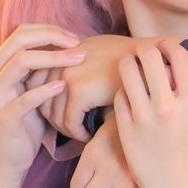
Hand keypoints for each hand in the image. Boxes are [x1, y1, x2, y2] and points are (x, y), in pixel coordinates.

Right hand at [0, 24, 83, 174]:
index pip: (19, 33)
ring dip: (53, 58)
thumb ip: (41, 68)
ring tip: (78, 59)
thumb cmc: (28, 120)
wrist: (11, 158)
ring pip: (20, 62)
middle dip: (51, 37)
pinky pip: (25, 98)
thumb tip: (71, 42)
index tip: (74, 37)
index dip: (48, 30)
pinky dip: (46, 90)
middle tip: (77, 43)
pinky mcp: (4, 116)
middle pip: (18, 41)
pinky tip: (64, 86)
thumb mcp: (33, 89)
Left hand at [35, 34, 159, 141]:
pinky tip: (89, 134)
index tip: (64, 115)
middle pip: (41, 101)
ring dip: (66, 129)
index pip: (36, 84)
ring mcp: (68, 76)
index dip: (47, 103)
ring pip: (53, 115)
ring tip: (81, 133)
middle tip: (72, 129)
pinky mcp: (80, 91)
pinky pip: (69, 122)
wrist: (151, 58)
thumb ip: (75, 63)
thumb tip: (62, 82)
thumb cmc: (129, 59)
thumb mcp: (97, 53)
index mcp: (60, 52)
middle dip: (54, 120)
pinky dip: (78, 133)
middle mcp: (59, 62)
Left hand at [112, 40, 187, 187]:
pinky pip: (118, 95)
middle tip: (141, 54)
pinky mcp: (125, 127)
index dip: (168, 45)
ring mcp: (144, 116)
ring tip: (128, 68)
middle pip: (149, 55)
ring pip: (127, 71)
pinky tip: (127, 97)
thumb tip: (173, 61)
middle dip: (143, 50)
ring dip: (127, 64)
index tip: (163, 48)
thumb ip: (187, 90)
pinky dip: (122, 92)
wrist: (174, 187)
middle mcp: (168, 105)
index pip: (178, 54)